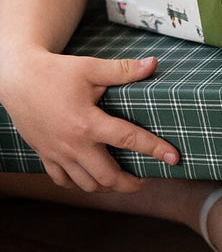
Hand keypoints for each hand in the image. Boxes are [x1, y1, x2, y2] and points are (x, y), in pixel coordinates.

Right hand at [2, 49, 178, 192]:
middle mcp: (73, 145)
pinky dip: (81, 184)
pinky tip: (92, 178)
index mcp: (88, 123)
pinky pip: (64, 181)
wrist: (17, 79)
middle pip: (108, 177)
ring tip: (124, 180)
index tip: (174, 158)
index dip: (155, 149)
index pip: (129, 140)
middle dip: (131, 182)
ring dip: (108, 187)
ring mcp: (58, 154)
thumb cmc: (55, 72)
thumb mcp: (91, 67)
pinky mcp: (46, 156)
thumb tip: (153, 64)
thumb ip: (123, 70)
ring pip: (87, 185)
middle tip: (148, 178)